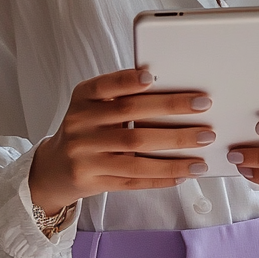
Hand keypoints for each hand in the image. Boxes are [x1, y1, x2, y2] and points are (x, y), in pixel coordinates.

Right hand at [29, 69, 214, 212]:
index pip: (105, 86)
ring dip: (174, 152)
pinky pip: (133, 180)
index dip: (127, 81)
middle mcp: (80, 125)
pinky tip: (184, 173)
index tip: (153, 76)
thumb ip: (121, 99)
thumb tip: (173, 94)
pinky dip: (161, 176)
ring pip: (135, 153)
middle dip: (170, 111)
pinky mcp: (92, 181)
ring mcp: (85, 156)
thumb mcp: (93, 108)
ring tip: (202, 149)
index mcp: (82, 100)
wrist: (54, 168)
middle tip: (204, 107)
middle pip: (129, 117)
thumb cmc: (87, 132)